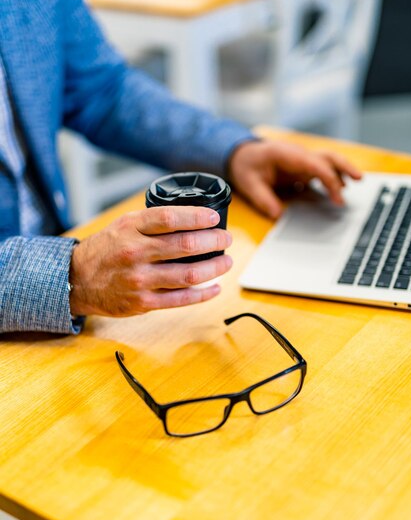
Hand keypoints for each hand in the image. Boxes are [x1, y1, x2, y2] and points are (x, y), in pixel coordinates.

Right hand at [69, 206, 232, 316]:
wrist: (76, 280)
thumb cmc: (106, 250)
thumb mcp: (123, 225)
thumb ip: (152, 221)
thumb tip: (192, 218)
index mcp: (131, 228)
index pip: (170, 218)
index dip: (197, 217)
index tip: (214, 219)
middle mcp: (135, 252)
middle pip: (185, 246)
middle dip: (213, 242)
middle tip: (225, 239)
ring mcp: (139, 279)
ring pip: (188, 274)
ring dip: (214, 268)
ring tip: (226, 262)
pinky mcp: (143, 302)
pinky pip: (180, 300)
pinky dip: (202, 294)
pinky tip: (214, 288)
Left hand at [227, 139, 362, 218]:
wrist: (240, 154)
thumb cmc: (245, 165)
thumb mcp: (248, 183)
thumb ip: (263, 199)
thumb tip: (277, 214)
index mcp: (287, 154)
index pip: (315, 164)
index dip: (329, 179)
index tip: (338, 196)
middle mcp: (298, 155)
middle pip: (328, 157)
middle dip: (345, 167)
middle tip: (359, 179)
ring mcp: (301, 161)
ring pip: (327, 162)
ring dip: (342, 172)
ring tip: (355, 185)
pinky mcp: (301, 168)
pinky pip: (320, 171)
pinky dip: (331, 179)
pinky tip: (337, 192)